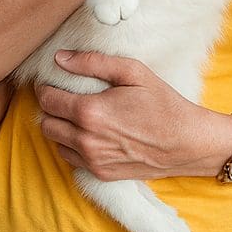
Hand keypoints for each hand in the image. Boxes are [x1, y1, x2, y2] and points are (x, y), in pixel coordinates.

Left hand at [35, 50, 229, 179]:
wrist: (186, 142)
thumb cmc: (162, 103)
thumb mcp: (133, 72)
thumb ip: (93, 62)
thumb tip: (60, 58)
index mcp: (90, 111)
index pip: (47, 99)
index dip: (46, 88)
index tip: (54, 82)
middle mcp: (85, 139)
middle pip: (46, 123)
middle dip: (51, 109)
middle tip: (67, 98)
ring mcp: (91, 159)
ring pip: (55, 142)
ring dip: (61, 128)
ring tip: (81, 117)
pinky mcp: (100, 173)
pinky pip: (70, 158)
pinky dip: (74, 145)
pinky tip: (92, 134)